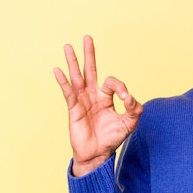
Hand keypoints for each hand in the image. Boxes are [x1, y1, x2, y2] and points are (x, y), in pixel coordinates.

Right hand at [53, 35, 142, 175]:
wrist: (98, 154)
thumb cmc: (112, 138)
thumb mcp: (130, 123)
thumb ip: (134, 108)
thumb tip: (130, 97)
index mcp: (105, 97)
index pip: (112, 83)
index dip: (121, 87)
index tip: (127, 99)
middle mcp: (92, 96)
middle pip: (90, 70)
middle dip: (90, 54)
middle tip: (87, 37)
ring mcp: (82, 101)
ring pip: (77, 77)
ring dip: (73, 61)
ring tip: (68, 46)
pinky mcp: (74, 109)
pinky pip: (68, 92)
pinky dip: (63, 81)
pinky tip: (58, 70)